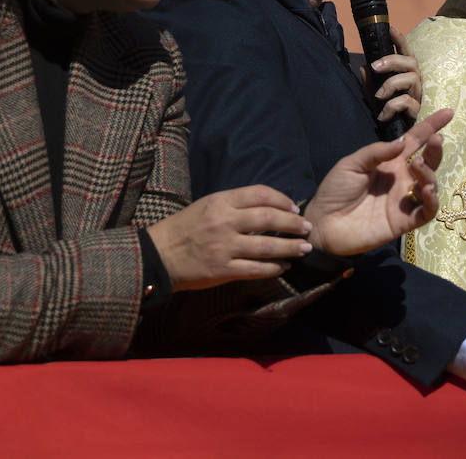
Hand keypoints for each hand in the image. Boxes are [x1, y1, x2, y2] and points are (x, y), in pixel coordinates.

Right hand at [145, 186, 313, 292]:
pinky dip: (273, 268)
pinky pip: (255, 269)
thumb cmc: (186, 227)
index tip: (295, 209)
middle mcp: (224, 222)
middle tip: (307, 229)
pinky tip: (283, 267)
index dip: (283, 200)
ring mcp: (224, 247)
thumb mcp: (208, 205)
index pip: (261, 194)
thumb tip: (270, 206)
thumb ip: (236, 204)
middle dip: (293, 224)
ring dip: (290, 248)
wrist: (159, 254)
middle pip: (269, 218)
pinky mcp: (222, 270)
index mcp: (221, 201)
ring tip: (304, 249)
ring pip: (267, 246)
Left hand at [303, 108, 452, 255]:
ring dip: (430, 174)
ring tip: (417, 167)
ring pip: (430, 185)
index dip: (431, 127)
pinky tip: (426, 191)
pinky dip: (432, 201)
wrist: (324, 224)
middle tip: (437, 140)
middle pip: (428, 162)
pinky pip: (427, 211)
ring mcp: (405, 200)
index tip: (448, 113)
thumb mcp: (351, 164)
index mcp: (389, 162)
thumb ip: (376, 152)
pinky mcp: (405, 221)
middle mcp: (401, 179)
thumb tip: (402, 142)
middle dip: (436, 150)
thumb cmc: (335, 191)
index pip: (415, 141)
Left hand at [368, 26, 421, 126]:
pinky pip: (406, 101)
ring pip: (410, 79)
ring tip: (379, 96)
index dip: (399, 39)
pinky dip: (391, 106)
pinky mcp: (419, 110)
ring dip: (391, 84)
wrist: (397, 139)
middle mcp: (416, 81)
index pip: (405, 52)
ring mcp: (419, 95)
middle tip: (375, 67)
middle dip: (392, 60)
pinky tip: (383, 114)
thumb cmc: (388, 113)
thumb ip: (369, 83)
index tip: (389, 27)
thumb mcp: (373, 96)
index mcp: (406, 73)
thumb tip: (363, 68)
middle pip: (411, 61)